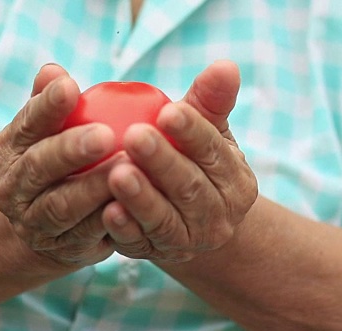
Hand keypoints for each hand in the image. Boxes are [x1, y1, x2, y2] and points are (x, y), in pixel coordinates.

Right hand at [0, 64, 118, 265]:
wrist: (43, 225)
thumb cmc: (53, 161)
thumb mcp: (45, 133)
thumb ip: (49, 104)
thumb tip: (52, 70)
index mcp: (7, 151)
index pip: (25, 124)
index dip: (45, 106)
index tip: (70, 85)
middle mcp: (11, 188)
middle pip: (38, 168)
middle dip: (70, 150)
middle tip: (105, 134)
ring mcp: (32, 223)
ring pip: (62, 206)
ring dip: (94, 187)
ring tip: (127, 166)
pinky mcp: (60, 249)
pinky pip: (86, 235)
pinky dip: (108, 220)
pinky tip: (133, 202)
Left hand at [101, 61, 257, 261]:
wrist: (190, 219)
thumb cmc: (193, 161)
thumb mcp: (208, 133)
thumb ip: (210, 103)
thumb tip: (226, 65)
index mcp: (235, 181)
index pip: (214, 152)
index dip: (193, 131)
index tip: (167, 112)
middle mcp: (218, 216)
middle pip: (189, 187)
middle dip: (162, 162)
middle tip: (135, 137)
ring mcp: (188, 241)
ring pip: (164, 219)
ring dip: (140, 197)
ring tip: (117, 174)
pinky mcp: (157, 254)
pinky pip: (139, 243)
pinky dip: (124, 228)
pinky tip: (106, 212)